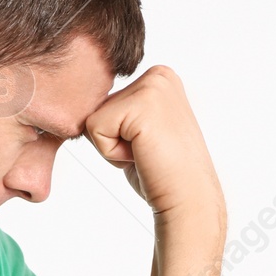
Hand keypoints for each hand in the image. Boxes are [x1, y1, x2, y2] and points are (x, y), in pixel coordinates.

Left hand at [84, 65, 224, 223]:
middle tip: (147, 153)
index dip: (118, 135)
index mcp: (160, 78)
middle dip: (114, 138)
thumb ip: (122, 113)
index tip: (148, 146)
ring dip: (112, 146)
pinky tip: (142, 155)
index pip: (106, 102)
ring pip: (94, 118)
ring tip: (146, 154)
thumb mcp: (141, 131)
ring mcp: (152, 86)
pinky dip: (111, 152)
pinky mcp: (141, 104)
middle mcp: (159, 75)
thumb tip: (87, 107)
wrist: (188, 200)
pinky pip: (95, 128)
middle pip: (98, 107)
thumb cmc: (163, 174)